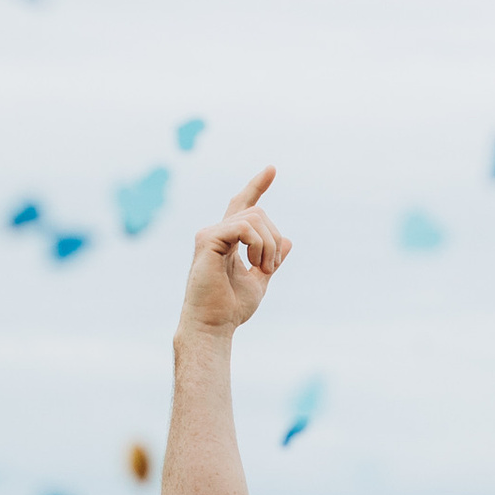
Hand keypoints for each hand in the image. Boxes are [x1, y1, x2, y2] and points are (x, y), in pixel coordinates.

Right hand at [179, 166, 290, 339]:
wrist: (214, 326)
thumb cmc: (231, 308)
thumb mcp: (260, 280)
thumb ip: (271, 259)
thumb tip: (287, 239)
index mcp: (228, 240)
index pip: (243, 205)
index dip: (257, 186)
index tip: (272, 169)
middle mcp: (216, 232)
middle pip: (258, 211)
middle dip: (274, 238)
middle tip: (270, 267)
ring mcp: (209, 234)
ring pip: (255, 217)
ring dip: (268, 245)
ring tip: (262, 268)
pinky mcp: (207, 240)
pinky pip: (243, 226)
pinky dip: (258, 244)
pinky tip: (255, 264)